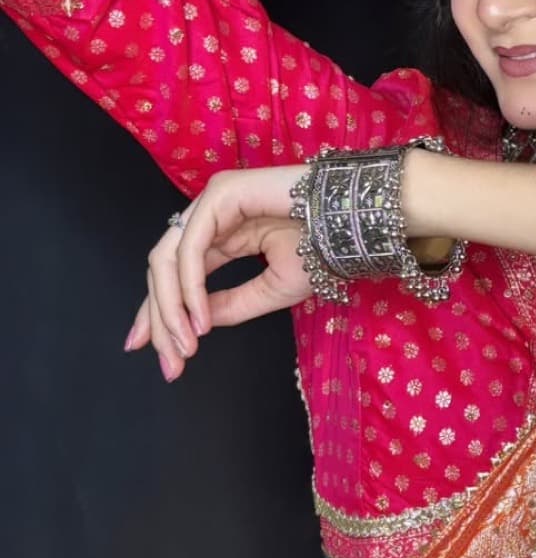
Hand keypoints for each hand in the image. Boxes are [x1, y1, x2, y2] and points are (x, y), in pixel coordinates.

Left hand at [126, 165, 307, 380]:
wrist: (353, 224)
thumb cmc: (324, 250)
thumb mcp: (270, 291)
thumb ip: (229, 306)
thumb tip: (192, 326)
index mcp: (220, 234)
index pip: (176, 276)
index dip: (163, 316)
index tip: (164, 358)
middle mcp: (208, 216)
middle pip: (163, 270)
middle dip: (160, 319)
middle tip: (169, 363)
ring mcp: (210, 202)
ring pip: (167, 260)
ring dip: (170, 309)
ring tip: (185, 345)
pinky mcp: (219, 194)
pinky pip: (191, 248)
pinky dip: (190, 288)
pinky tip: (200, 319)